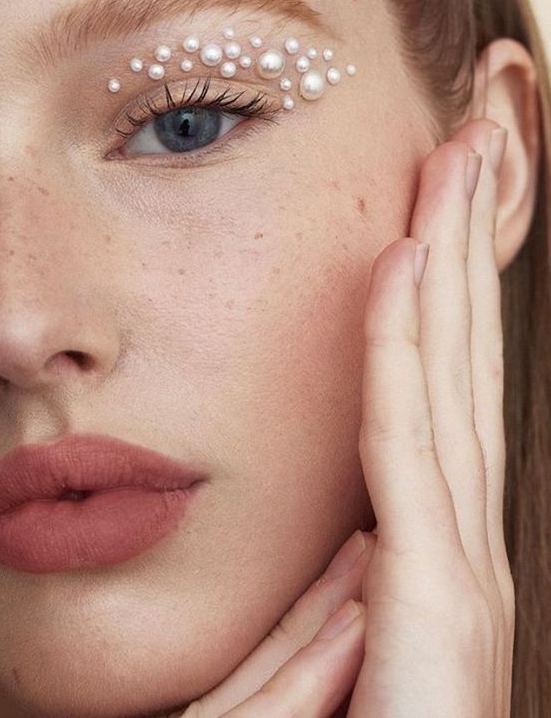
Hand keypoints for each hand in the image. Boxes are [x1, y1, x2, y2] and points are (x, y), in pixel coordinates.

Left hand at [179, 117, 514, 716]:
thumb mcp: (327, 660)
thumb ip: (338, 598)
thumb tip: (353, 539)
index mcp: (439, 553)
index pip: (442, 389)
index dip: (445, 290)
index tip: (438, 199)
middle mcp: (465, 543)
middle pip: (463, 360)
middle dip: (472, 242)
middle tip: (474, 140)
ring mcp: (463, 567)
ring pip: (449, 376)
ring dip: (450, 260)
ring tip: (459, 160)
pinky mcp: (439, 600)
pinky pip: (408, 441)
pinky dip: (404, 346)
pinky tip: (401, 264)